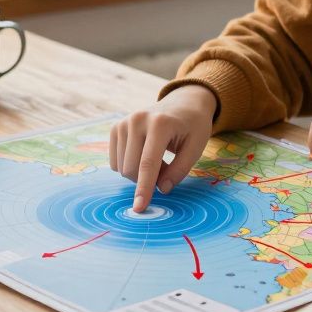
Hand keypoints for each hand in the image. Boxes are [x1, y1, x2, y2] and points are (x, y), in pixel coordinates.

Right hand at [110, 85, 217, 211]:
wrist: (183, 103)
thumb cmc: (192, 127)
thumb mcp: (196, 147)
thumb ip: (180, 170)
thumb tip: (162, 189)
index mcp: (160, 123)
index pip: (148, 163)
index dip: (144, 188)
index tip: (139, 208)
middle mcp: (137, 120)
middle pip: (131, 168)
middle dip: (146, 180)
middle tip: (167, 170)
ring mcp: (123, 122)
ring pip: (121, 167)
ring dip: (139, 173)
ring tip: (158, 158)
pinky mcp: (116, 127)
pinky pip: (115, 161)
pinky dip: (130, 165)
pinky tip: (144, 153)